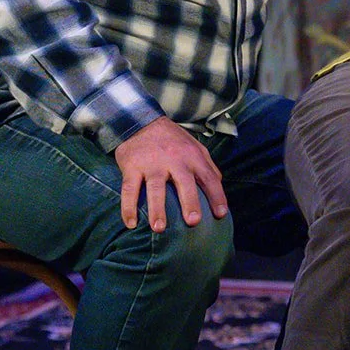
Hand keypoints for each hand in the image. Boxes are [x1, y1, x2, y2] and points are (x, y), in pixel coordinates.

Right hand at [113, 117, 227, 231]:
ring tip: (159, 228)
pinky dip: (128, 207)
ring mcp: (151, 163)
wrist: (139, 120)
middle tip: (193, 222)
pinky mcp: (132, 166)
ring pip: (155, 188)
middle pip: (184, 183)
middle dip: (189, 202)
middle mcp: (174, 159)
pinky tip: (131, 223)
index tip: (221, 214)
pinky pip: (129, 189)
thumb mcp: (193, 145)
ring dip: (157, 209)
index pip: (209, 177)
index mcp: (192, 155)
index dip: (216, 196)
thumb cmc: (171, 139)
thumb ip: (207, 164)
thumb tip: (219, 186)